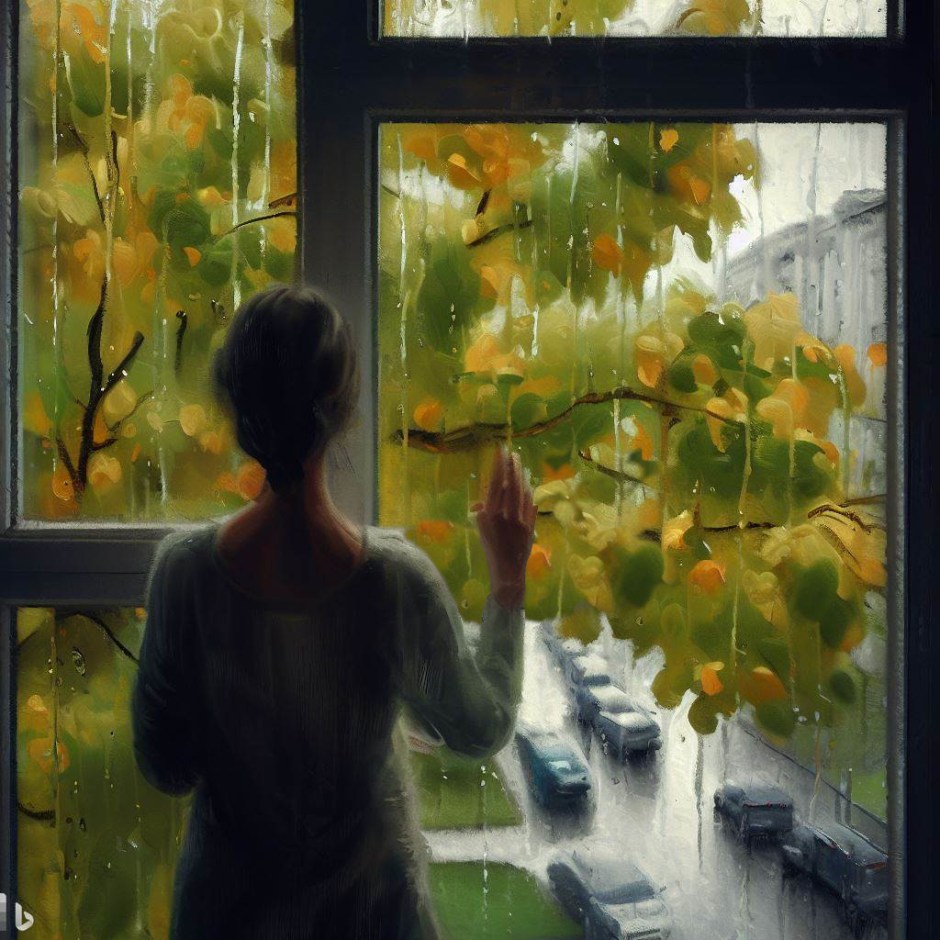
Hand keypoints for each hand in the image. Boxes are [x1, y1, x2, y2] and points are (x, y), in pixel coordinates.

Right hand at [471, 446, 536, 608]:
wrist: (507, 571)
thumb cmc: (490, 550)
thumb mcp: (481, 530)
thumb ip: (482, 513)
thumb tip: (482, 502)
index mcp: (490, 515)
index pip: (495, 484)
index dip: (499, 467)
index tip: (501, 453)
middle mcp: (505, 515)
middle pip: (510, 485)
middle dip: (512, 467)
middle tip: (513, 453)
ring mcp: (520, 520)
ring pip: (522, 492)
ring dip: (521, 476)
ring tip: (520, 464)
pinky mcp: (530, 525)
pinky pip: (529, 504)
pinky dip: (528, 492)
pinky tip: (528, 483)